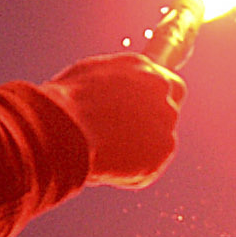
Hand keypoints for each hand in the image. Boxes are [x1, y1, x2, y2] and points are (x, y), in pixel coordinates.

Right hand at [47, 51, 182, 186]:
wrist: (64, 130)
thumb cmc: (64, 105)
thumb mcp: (87, 79)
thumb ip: (113, 85)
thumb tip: (116, 94)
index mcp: (139, 66)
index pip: (164, 80)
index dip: (153, 98)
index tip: (143, 110)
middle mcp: (159, 86)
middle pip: (171, 104)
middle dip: (155, 120)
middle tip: (129, 136)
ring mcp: (165, 117)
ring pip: (160, 137)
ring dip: (141, 147)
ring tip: (106, 150)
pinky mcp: (164, 147)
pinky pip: (151, 163)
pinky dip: (135, 170)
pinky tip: (110, 164)